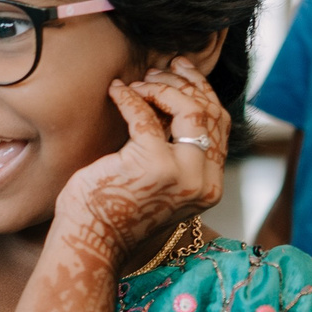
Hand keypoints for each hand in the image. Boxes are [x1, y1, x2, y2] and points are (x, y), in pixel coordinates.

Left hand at [51, 60, 228, 268]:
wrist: (92, 240)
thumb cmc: (117, 209)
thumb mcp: (162, 179)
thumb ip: (177, 149)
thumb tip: (176, 98)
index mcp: (210, 184)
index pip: (219, 125)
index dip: (203, 91)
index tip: (182, 71)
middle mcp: (203, 180)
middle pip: (209, 112)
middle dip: (183, 83)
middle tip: (157, 71)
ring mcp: (181, 173)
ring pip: (188, 108)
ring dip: (161, 88)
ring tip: (138, 83)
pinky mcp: (152, 163)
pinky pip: (146, 115)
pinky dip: (130, 97)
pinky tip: (117, 91)